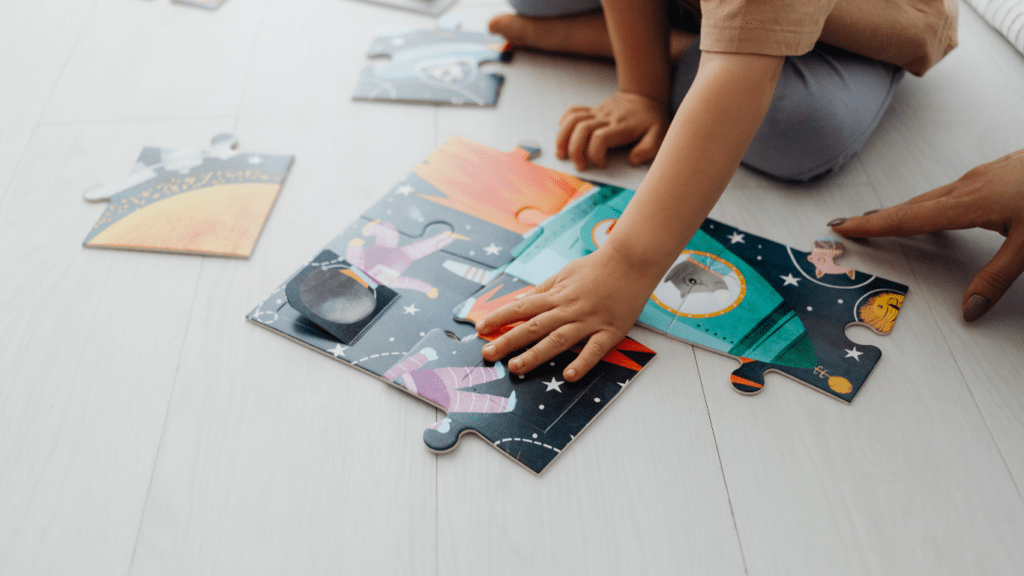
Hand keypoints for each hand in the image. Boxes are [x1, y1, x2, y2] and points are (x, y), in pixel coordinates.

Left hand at [476, 246, 660, 380]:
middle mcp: (569, 309)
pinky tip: (568, 375)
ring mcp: (589, 321)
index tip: (481, 328)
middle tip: (488, 354)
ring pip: (558, 340)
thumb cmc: (597, 267)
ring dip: (536, 355)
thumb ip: (544, 290)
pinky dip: (582, 362)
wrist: (631, 261)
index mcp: (557, 295)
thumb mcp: (565, 273)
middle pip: (534, 327)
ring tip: (516, 367)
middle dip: (509, 341)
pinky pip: (594, 350)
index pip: (522, 308)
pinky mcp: (610, 331)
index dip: (500, 318)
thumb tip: (520, 303)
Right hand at [556, 91, 668, 170]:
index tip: (603, 165)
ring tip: (562, 155)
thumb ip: (649, 150)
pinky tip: (565, 136)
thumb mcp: (660, 135)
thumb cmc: (652, 121)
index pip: (600, 138)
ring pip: (572, 120)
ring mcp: (598, 112)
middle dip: (575, 151)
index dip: (596, 155)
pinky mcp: (592, 110)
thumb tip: (631, 161)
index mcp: (622, 127)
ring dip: (562, 138)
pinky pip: (572, 111)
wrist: (646, 96)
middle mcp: (607, 118)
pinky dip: (563, 123)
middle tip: (580, 166)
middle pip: (581, 130)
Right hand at [831, 148, 1023, 321]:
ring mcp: (985, 175)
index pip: (909, 218)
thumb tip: (970, 309)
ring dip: (907, 209)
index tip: (844, 226)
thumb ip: (997, 278)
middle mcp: (970, 185)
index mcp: (969, 202)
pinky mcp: (1000, 172)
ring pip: (934, 196)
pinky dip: (933, 202)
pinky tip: (942, 208)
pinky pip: (953, 189)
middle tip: (852, 224)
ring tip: (888, 220)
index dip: (874, 225)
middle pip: (913, 204)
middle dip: (881, 216)